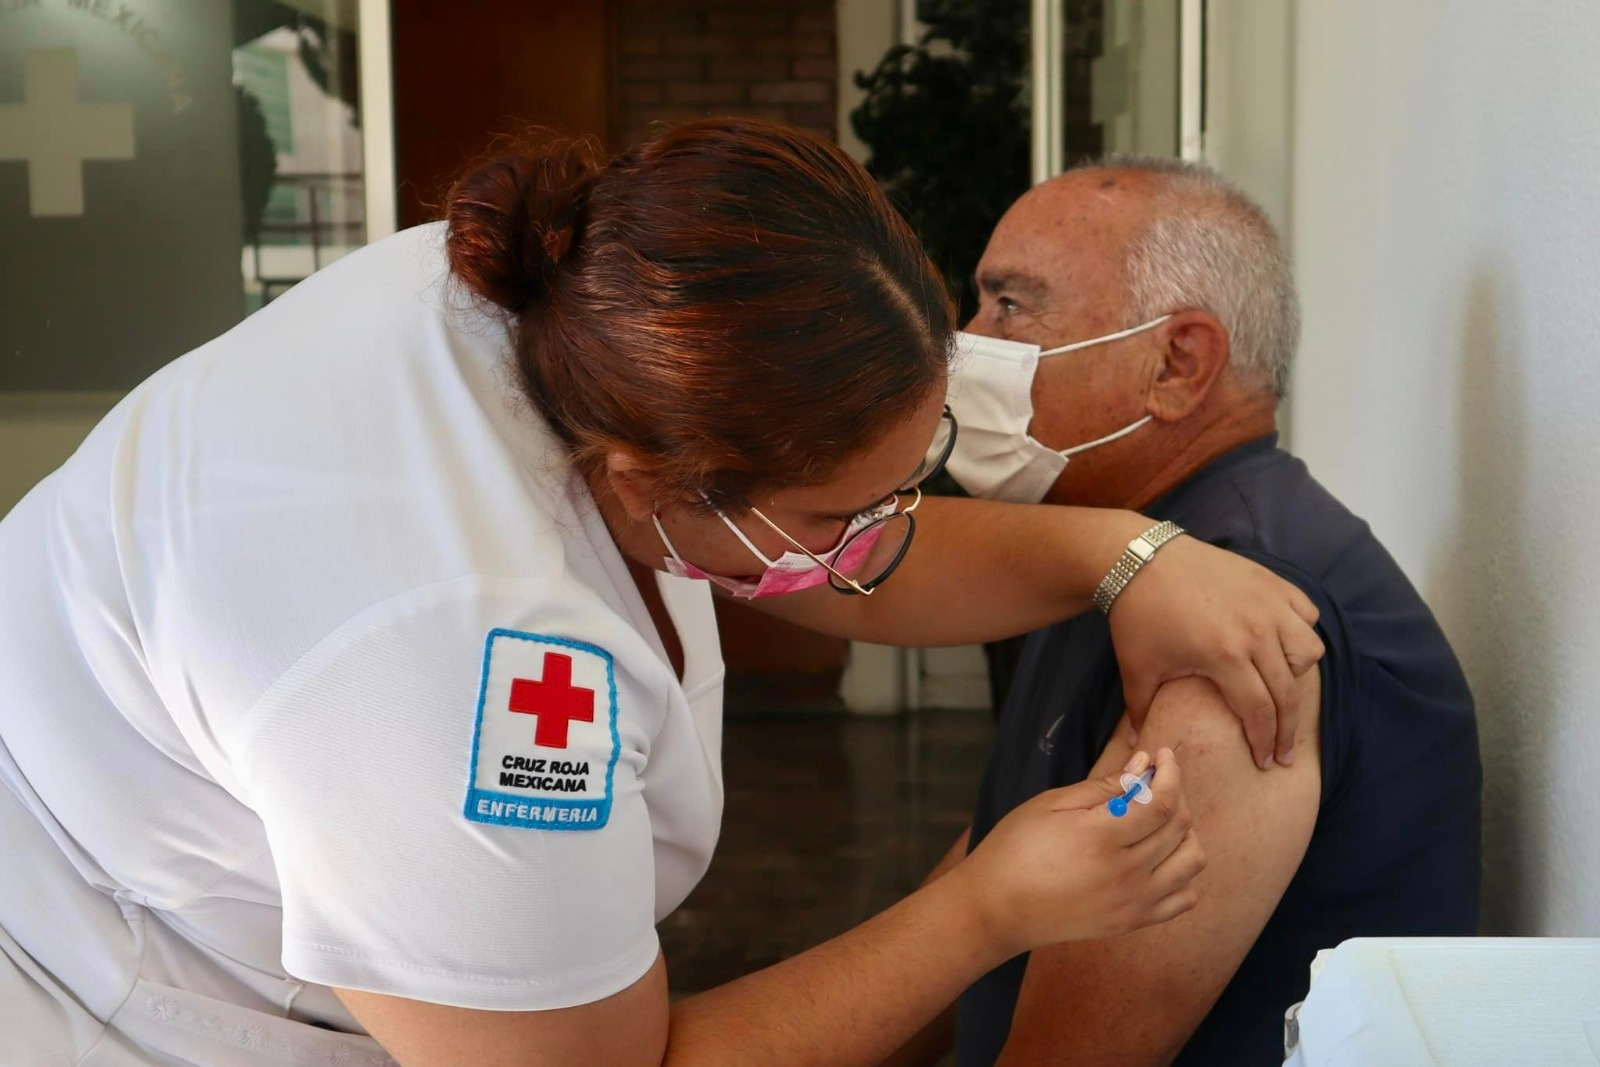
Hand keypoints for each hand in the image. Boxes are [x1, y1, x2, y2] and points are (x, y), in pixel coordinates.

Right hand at [952, 749, 1203, 958]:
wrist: (997, 909)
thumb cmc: (1015, 849)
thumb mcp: (1051, 804)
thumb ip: (1104, 786)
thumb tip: (1142, 764)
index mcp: (1102, 838)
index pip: (1162, 801)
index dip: (1170, 772)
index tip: (1163, 755)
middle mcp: (1126, 873)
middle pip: (1180, 827)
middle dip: (1175, 792)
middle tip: (1155, 780)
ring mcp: (1133, 902)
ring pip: (1191, 861)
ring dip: (1185, 832)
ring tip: (1159, 819)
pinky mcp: (1132, 922)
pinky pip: (1184, 898)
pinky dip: (1182, 873)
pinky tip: (1159, 857)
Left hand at [1109, 535, 1323, 768]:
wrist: (1141, 559)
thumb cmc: (1138, 615)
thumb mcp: (1137, 668)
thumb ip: (1141, 710)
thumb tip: (1139, 746)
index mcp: (1225, 656)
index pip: (1259, 712)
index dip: (1265, 742)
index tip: (1266, 762)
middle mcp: (1256, 631)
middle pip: (1287, 693)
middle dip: (1287, 729)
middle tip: (1284, 751)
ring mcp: (1268, 603)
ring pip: (1308, 650)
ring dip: (1297, 674)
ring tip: (1279, 686)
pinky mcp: (1271, 581)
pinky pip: (1306, 613)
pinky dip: (1301, 631)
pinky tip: (1283, 643)